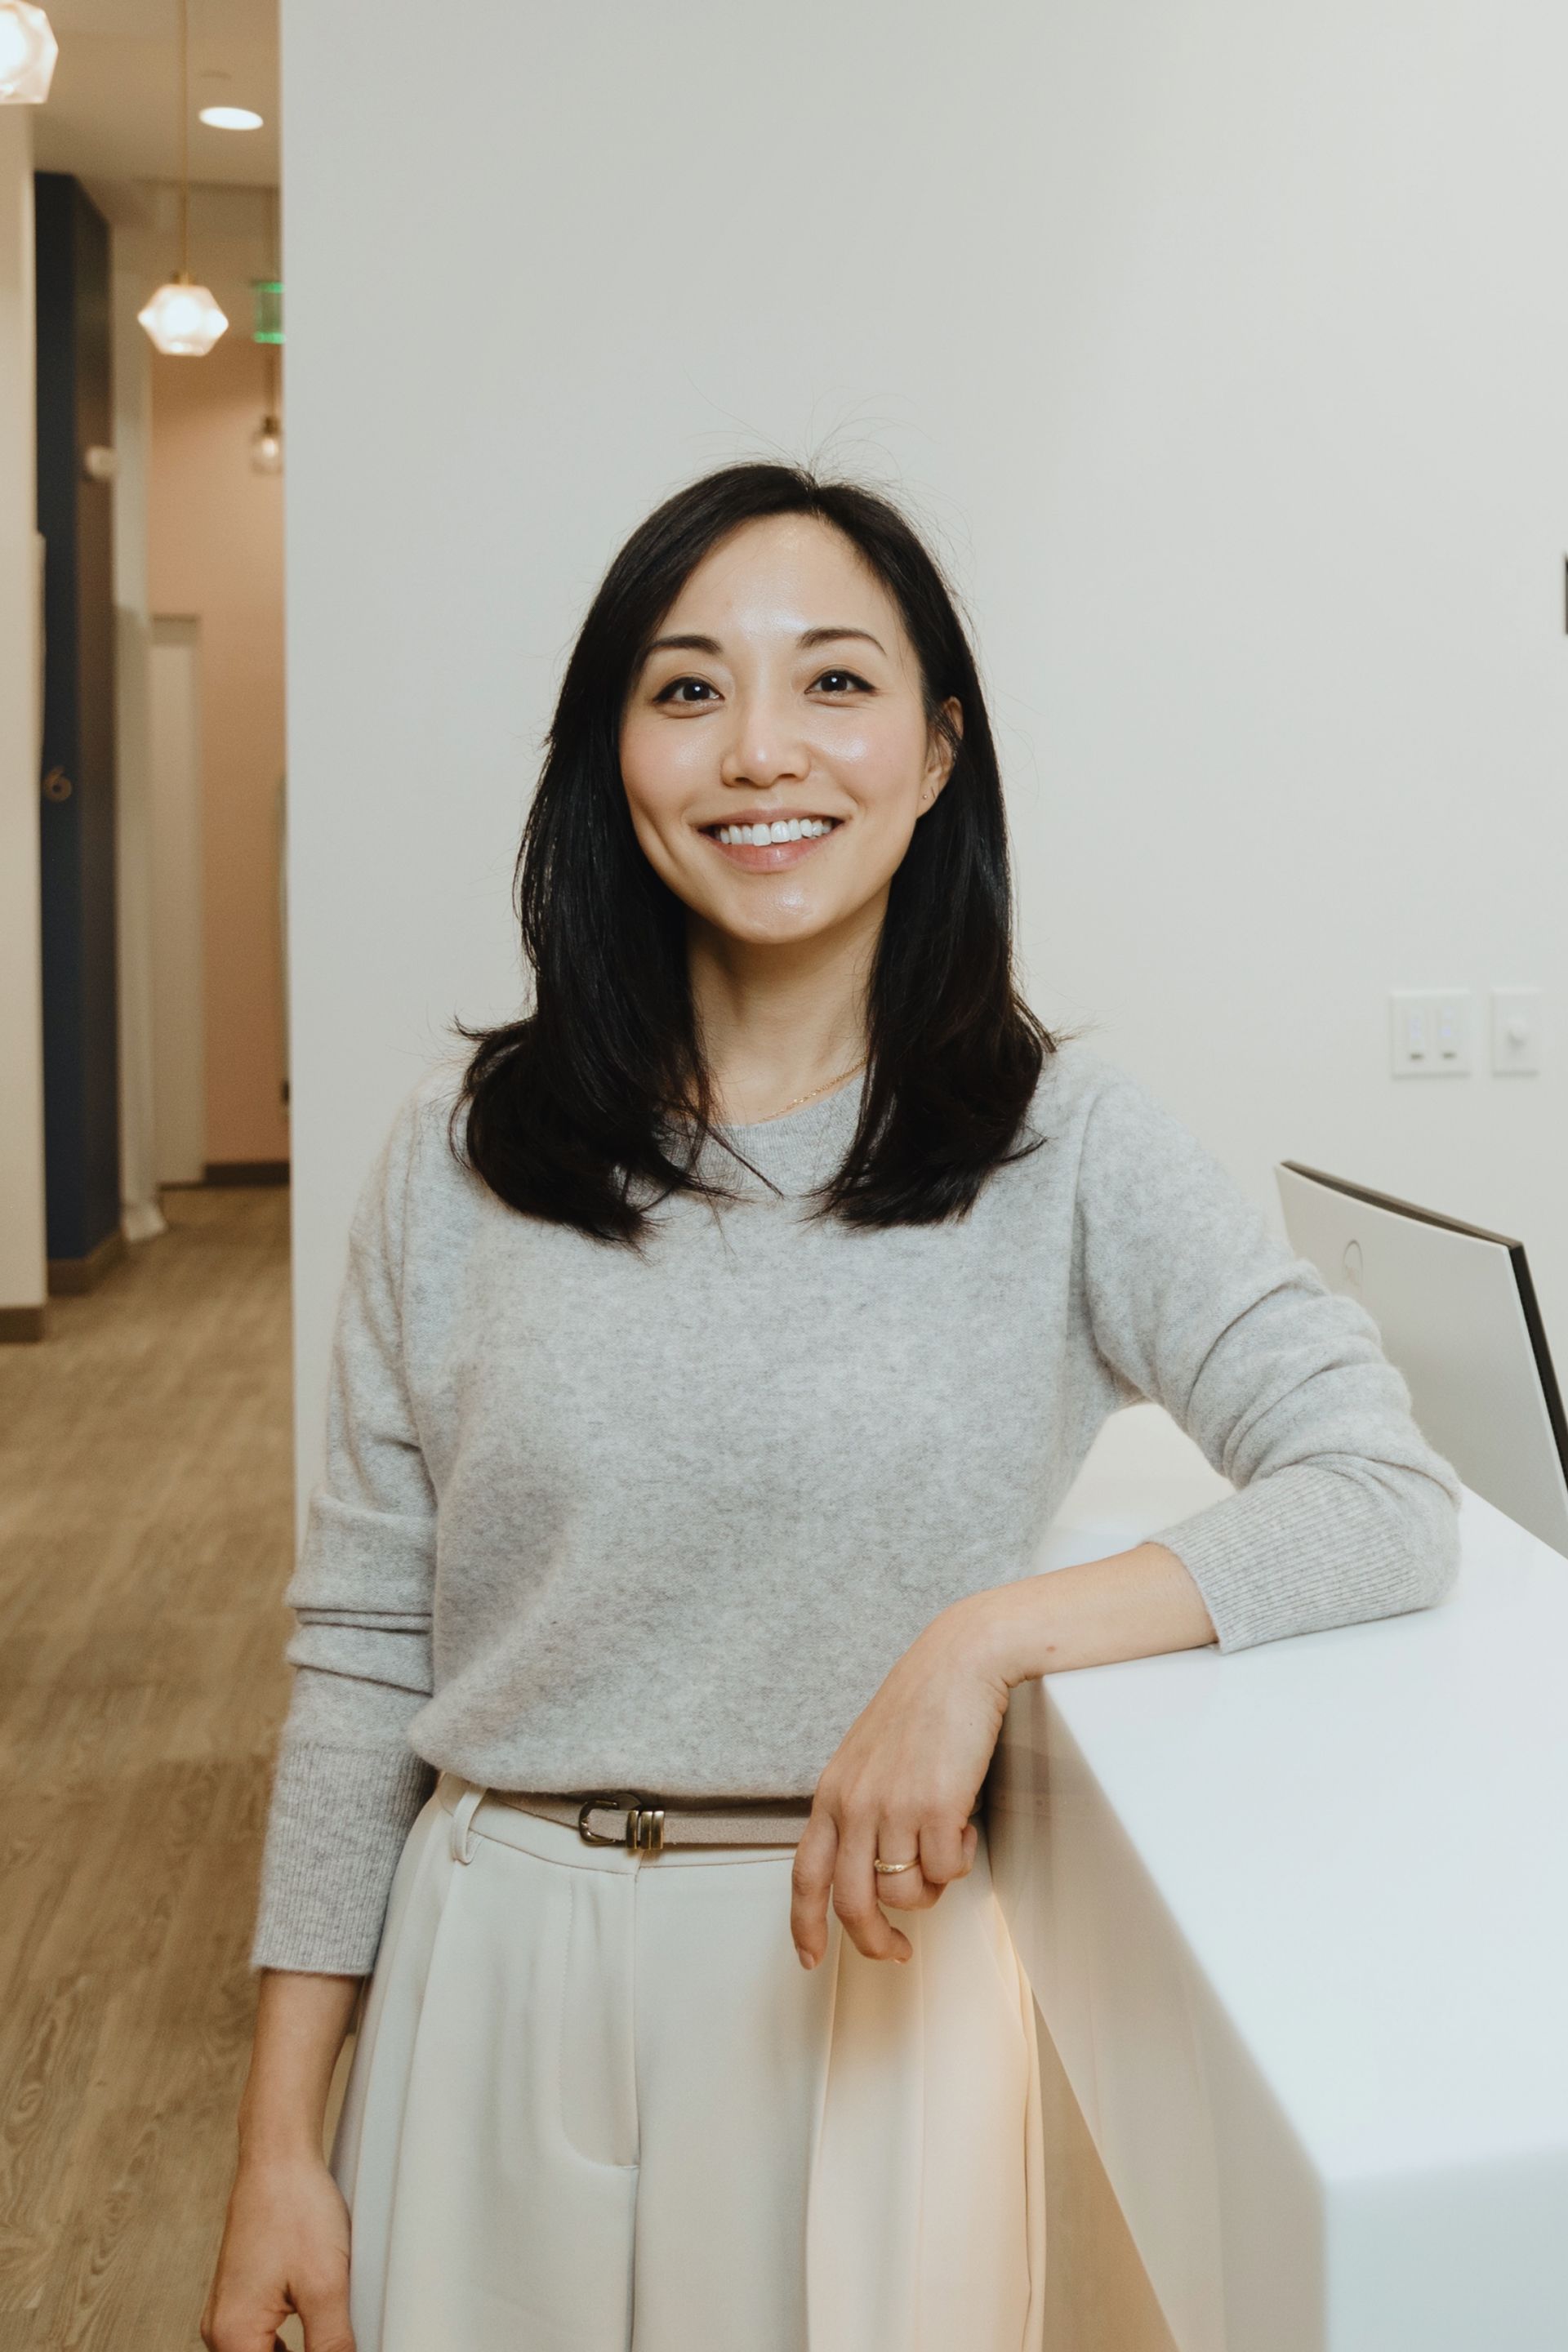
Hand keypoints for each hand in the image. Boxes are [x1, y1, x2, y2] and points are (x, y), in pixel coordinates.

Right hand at [201, 2150, 353, 2351]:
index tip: (336, 2350)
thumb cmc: (295, 2208)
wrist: (279, 2157)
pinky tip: (318, 2332)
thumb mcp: (326, 2287)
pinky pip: (260, 2338)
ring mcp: (227, 2312)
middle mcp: (220, 2331)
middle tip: (338, 2342)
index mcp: (232, 2337)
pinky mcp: (240, 2296)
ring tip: (330, 2337)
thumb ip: (332, 2346)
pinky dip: (287, 2345)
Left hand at [790, 1594, 1010, 1967]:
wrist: (960, 1662)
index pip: (804, 1875)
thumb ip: (859, 1808)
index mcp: (831, 1794)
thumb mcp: (867, 1758)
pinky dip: (961, 1860)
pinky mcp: (937, 1808)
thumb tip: (871, 1867)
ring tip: (945, 1849)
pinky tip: (964, 1826)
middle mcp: (855, 1806)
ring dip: (931, 1887)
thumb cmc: (921, 1705)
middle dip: (874, 1941)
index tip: (811, 1959)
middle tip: (896, 1951)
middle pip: (852, 1903)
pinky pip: (947, 1871)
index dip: (804, 1925)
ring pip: (906, 1893)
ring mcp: (894, 1809)